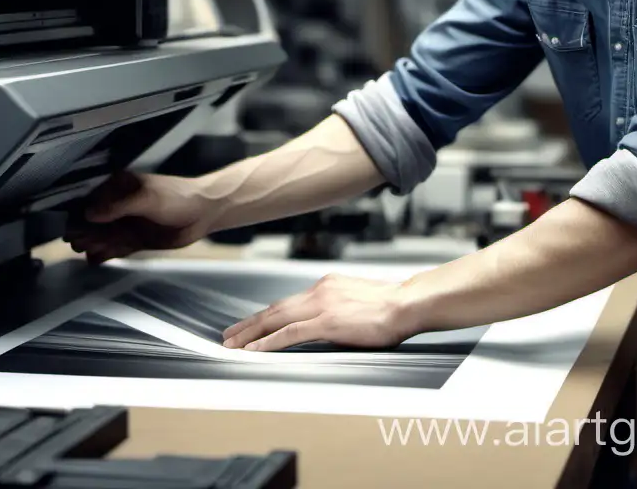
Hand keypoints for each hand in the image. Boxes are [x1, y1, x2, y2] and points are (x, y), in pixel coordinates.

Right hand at [64, 170, 213, 263]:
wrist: (204, 213)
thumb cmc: (177, 198)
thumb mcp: (147, 198)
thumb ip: (118, 206)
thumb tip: (89, 214)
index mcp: (119, 187)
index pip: (90, 200)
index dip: (77, 216)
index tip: (71, 230)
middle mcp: (119, 204)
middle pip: (92, 221)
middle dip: (84, 233)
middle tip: (79, 243)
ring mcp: (126, 223)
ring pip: (101, 236)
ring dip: (92, 244)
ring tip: (89, 251)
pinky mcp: (134, 239)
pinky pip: (114, 248)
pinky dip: (104, 254)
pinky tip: (95, 260)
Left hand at [222, 273, 417, 350]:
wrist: (407, 303)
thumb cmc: (390, 305)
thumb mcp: (356, 300)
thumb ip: (337, 307)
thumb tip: (325, 321)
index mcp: (327, 285)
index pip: (288, 302)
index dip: (265, 315)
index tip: (249, 325)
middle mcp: (320, 290)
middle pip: (275, 308)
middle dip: (249, 324)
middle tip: (229, 336)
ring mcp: (322, 305)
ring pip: (276, 319)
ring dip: (251, 334)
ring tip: (233, 345)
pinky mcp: (327, 322)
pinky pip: (290, 333)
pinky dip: (268, 342)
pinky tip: (254, 351)